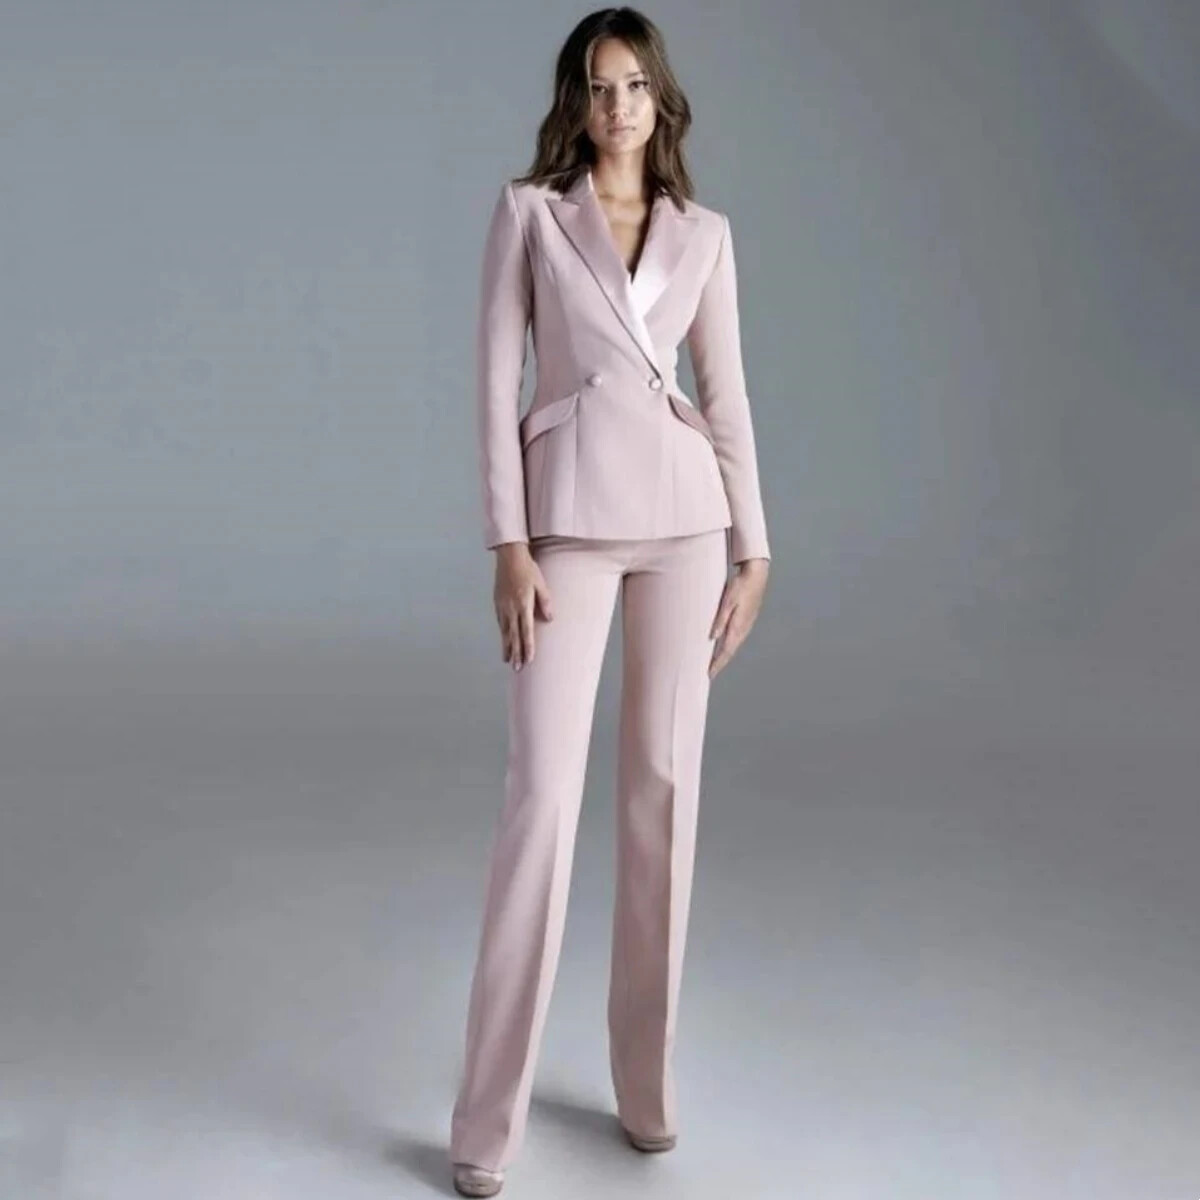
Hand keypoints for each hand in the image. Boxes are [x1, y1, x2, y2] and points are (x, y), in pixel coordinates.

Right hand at [493, 542, 553, 668]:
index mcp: (523, 604)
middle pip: (513, 636)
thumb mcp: (541, 584)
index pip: (526, 631)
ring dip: (507, 647)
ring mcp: (502, 607)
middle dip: (516, 653)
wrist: (509, 557)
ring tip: (508, 661)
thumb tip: (550, 619)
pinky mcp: (497, 603)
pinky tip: (504, 642)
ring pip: (504, 632)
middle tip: (517, 669)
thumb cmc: (528, 569)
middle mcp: (511, 608)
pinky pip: (500, 623)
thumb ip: (545, 602)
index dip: (528, 646)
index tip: (529, 660)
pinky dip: (502, 635)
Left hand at [708, 557, 768, 678]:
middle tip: (709, 673)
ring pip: (734, 645)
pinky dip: (729, 646)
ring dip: (724, 655)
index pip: (726, 651)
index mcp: (738, 626)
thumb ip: (720, 619)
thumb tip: (713, 637)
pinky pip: (736, 638)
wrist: (757, 576)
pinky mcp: (747, 620)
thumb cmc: (740, 586)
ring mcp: (747, 625)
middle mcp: (743, 629)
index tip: (709, 674)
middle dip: (720, 663)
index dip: (717, 664)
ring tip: (714, 663)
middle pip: (730, 651)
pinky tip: (723, 646)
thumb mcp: (728, 601)